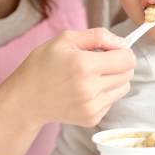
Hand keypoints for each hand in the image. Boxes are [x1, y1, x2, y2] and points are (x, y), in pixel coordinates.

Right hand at [5, 28, 135, 128]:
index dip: (122, 51)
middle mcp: (91, 89)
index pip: (128, 59)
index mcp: (85, 65)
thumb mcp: (65, 39)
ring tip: (93, 76)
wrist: (25, 99)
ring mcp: (92, 107)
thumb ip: (98, 36)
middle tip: (99, 62)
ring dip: (114, 80)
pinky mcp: (91, 119)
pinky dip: (104, 94)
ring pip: (123, 89)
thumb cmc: (42, 65)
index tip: (110, 50)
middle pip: (128, 74)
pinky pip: (112, 102)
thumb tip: (123, 43)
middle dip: (119, 64)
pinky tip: (85, 90)